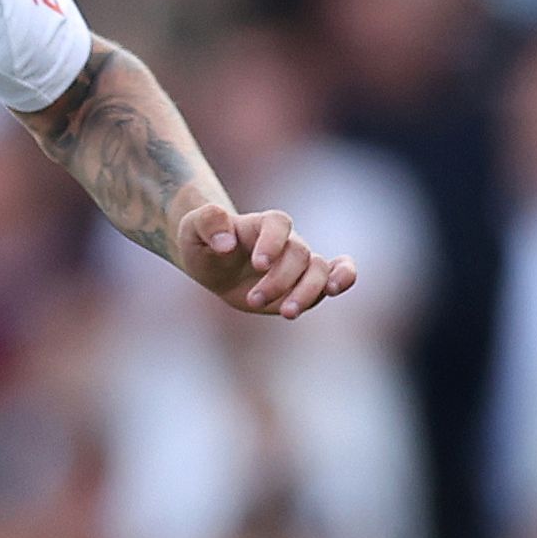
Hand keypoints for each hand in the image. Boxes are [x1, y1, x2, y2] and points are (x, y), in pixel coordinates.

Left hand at [172, 201, 356, 317]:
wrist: (215, 265)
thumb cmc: (204, 245)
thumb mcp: (192, 231)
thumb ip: (208, 224)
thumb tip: (227, 243)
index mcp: (261, 225)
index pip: (278, 224)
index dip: (273, 242)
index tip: (258, 264)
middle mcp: (286, 241)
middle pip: (298, 254)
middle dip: (279, 281)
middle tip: (252, 300)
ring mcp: (300, 262)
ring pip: (320, 269)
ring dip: (307, 292)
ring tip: (287, 313)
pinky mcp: (306, 283)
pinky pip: (337, 273)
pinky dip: (344, 277)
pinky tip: (337, 288)